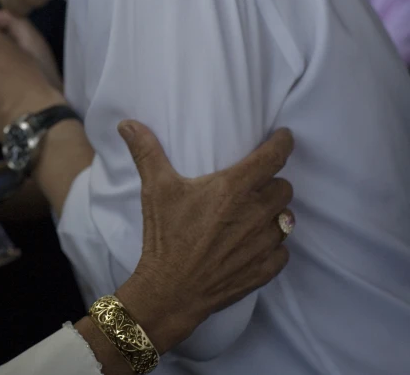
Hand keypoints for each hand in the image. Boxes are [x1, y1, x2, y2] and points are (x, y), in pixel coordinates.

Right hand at [113, 121, 292, 354]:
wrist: (171, 290)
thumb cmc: (165, 236)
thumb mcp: (155, 189)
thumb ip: (147, 152)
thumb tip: (128, 124)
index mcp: (234, 188)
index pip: (274, 156)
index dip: (283, 142)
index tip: (283, 136)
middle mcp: (256, 212)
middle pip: (284, 187)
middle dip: (271, 184)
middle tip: (252, 187)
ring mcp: (264, 243)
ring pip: (286, 219)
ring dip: (273, 214)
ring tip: (252, 216)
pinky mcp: (265, 269)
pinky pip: (282, 251)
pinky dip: (272, 246)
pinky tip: (252, 245)